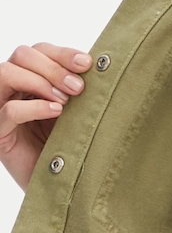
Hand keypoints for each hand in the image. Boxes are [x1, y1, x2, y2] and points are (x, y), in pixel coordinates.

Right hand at [0, 43, 92, 190]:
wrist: (63, 182)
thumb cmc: (70, 142)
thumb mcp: (77, 107)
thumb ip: (78, 85)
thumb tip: (100, 63)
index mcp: (31, 77)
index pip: (39, 49)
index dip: (63, 53)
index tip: (88, 64)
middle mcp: (12, 89)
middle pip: (22, 54)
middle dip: (54, 67)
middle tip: (78, 88)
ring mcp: (1, 108)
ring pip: (6, 73)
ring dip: (41, 81)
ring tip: (65, 100)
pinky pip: (8, 110)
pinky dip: (34, 107)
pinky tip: (56, 111)